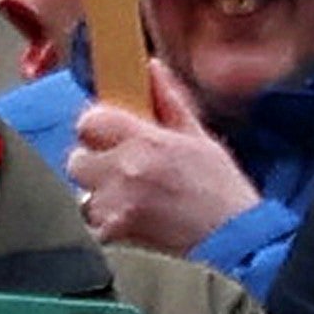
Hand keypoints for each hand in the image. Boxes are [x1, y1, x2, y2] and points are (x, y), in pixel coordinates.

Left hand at [60, 70, 249, 256]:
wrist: (236, 245)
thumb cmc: (222, 193)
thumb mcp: (201, 141)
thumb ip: (169, 103)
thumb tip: (151, 69)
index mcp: (146, 141)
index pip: (89, 120)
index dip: (97, 129)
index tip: (109, 137)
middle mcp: (124, 171)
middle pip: (76, 160)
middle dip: (95, 166)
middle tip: (123, 176)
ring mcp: (114, 206)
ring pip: (84, 196)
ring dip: (101, 199)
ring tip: (134, 206)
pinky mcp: (111, 236)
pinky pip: (92, 227)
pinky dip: (108, 228)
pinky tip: (136, 227)